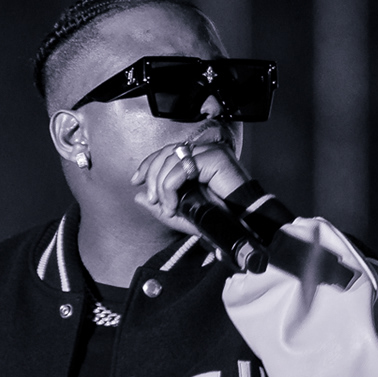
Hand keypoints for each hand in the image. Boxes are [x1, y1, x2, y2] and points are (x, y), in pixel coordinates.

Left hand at [130, 138, 252, 225]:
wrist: (242, 225)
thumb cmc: (217, 219)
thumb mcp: (181, 214)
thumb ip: (159, 205)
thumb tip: (137, 197)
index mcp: (197, 159)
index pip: (166, 152)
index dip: (148, 164)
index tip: (135, 181)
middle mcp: (204, 150)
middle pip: (166, 152)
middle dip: (152, 176)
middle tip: (152, 199)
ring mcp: (211, 151)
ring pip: (171, 159)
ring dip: (161, 186)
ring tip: (166, 208)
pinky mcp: (216, 157)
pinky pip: (181, 167)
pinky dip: (170, 187)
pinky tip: (173, 205)